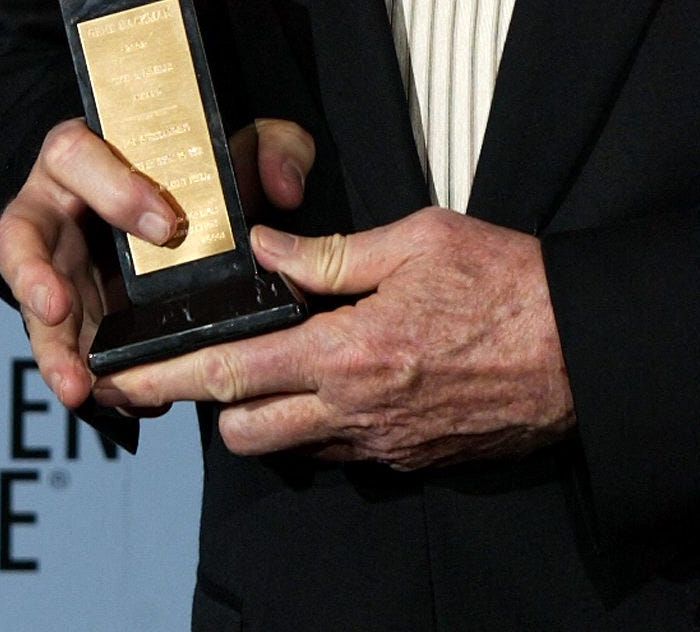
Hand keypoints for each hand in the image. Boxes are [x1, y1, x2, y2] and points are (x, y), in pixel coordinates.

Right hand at [0, 115, 314, 410]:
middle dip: (35, 279)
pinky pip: (65, 346)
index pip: (77, 155)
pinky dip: (88, 375)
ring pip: (35, 305)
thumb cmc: (196, 162)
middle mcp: (54, 207)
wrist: (173, 198)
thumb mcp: (238, 139)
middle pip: (22, 239)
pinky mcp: (68, 311)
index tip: (165, 225)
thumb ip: (269, 148)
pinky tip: (116, 400)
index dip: (113, 189)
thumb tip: (283, 189)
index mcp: (86, 151)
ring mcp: (54, 264)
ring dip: (52, 349)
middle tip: (59, 313)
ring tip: (80, 388)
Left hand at [96, 207, 576, 468]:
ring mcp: (383, 444)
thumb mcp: (419, 238)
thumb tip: (265, 249)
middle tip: (220, 355)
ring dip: (271, 413)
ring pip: (290, 449)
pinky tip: (349, 377)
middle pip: (244, 430)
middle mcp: (356, 412)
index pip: (232, 375)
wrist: (581, 348)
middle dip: (215, 402)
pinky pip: (342, 452)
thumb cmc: (507, 279)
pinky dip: (325, 422)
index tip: (118, 378)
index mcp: (349, 352)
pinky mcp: (411, 459)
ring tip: (286, 362)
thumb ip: (333, 251)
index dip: (166, 378)